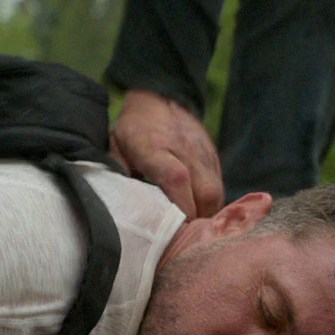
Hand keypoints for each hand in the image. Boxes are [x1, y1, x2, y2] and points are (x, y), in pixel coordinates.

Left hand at [110, 90, 222, 218]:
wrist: (159, 96)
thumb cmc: (133, 128)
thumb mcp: (115, 147)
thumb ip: (117, 175)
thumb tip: (119, 206)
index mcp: (155, 148)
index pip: (176, 178)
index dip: (180, 207)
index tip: (175, 230)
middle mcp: (185, 150)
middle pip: (205, 192)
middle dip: (198, 220)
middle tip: (184, 237)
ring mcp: (203, 153)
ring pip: (216, 192)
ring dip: (207, 214)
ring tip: (192, 229)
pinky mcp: (214, 156)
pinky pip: (219, 186)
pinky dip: (211, 204)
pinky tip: (199, 212)